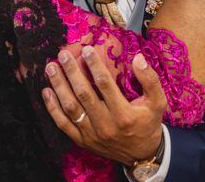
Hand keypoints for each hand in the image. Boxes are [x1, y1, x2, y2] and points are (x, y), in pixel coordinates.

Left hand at [42, 47, 165, 164]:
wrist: (141, 154)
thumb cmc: (148, 123)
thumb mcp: (157, 102)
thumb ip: (150, 80)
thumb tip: (138, 58)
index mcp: (124, 115)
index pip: (105, 85)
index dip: (94, 65)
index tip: (86, 50)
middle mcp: (105, 125)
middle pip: (84, 94)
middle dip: (72, 72)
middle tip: (63, 54)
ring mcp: (91, 134)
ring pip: (71, 108)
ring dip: (59, 86)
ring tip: (51, 68)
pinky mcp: (81, 140)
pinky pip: (63, 123)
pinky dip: (52, 108)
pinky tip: (47, 91)